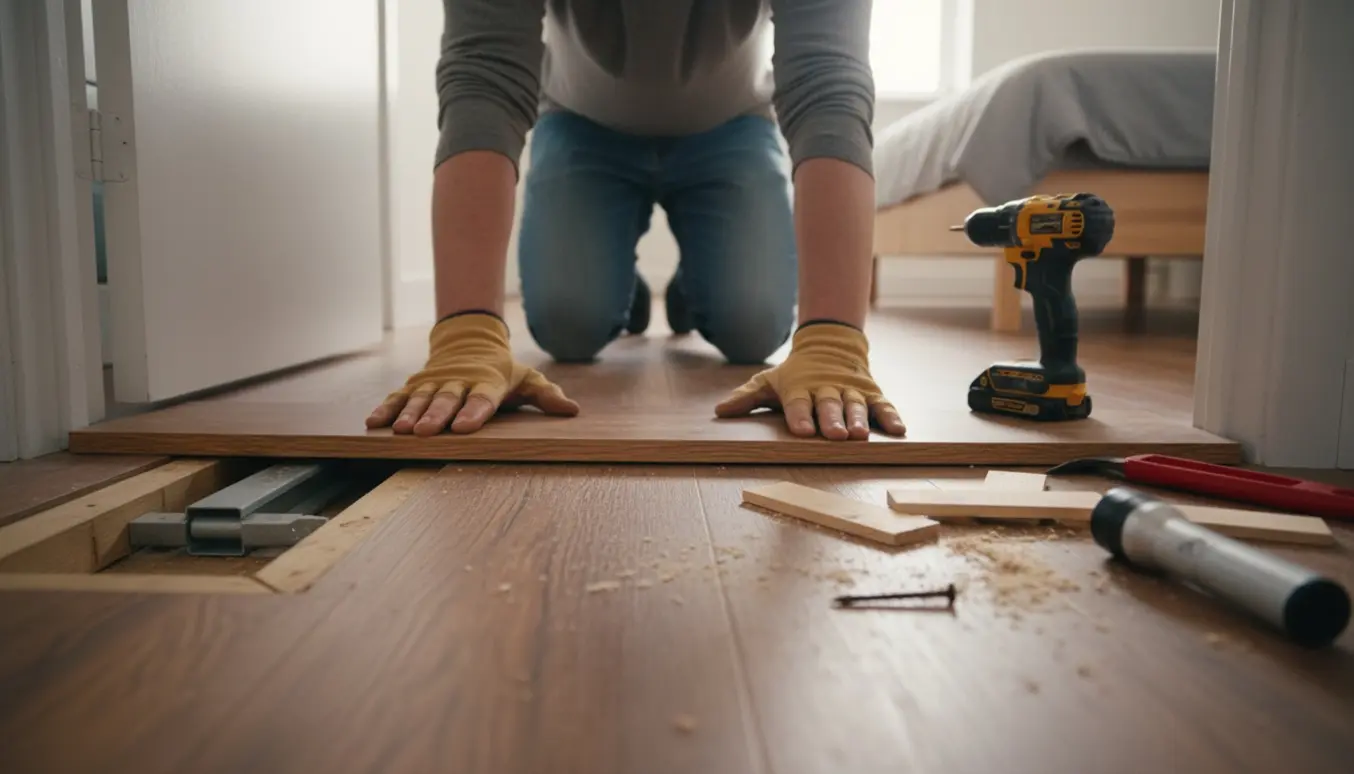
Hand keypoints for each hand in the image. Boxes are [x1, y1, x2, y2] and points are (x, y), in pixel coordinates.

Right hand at [366, 312, 578, 434]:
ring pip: (420, 398)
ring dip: (410, 414)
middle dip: (436, 415)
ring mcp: (434, 382)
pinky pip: (398, 397)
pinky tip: (374, 423)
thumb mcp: (527, 379)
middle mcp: (458, 381)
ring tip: (401, 430)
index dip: (474, 412)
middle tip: (425, 432)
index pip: (481, 398)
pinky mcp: (416, 385)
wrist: (470, 340)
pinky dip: (386, 408)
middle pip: (446, 400)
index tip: (465, 427)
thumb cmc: (502, 369)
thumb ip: (547, 395)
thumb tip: (572, 411)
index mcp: (487, 382)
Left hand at [714, 321, 904, 440]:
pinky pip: (882, 405)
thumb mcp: (770, 381)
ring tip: (860, 435)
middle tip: (835, 434)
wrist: (829, 345)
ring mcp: (851, 390)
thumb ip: (747, 396)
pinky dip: (891, 416)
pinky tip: (898, 430)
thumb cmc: (795, 372)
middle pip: (829, 404)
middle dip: (832, 419)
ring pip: (855, 405)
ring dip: (858, 419)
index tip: (801, 431)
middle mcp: (827, 389)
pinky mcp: (871, 393)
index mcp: (801, 387)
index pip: (798, 403)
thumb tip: (720, 410)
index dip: (800, 416)